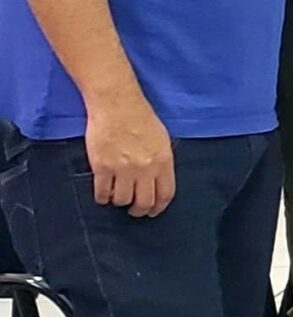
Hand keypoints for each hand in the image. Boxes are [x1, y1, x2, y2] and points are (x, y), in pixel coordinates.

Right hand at [85, 86, 174, 217]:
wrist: (117, 105)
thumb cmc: (141, 118)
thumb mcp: (162, 140)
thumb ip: (161, 162)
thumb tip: (158, 181)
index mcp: (163, 162)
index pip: (165, 195)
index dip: (158, 207)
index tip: (153, 211)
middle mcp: (145, 168)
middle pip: (144, 202)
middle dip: (139, 210)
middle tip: (134, 210)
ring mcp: (123, 169)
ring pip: (122, 200)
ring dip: (120, 202)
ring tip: (118, 197)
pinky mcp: (102, 167)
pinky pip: (102, 193)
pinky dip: (103, 197)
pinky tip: (104, 194)